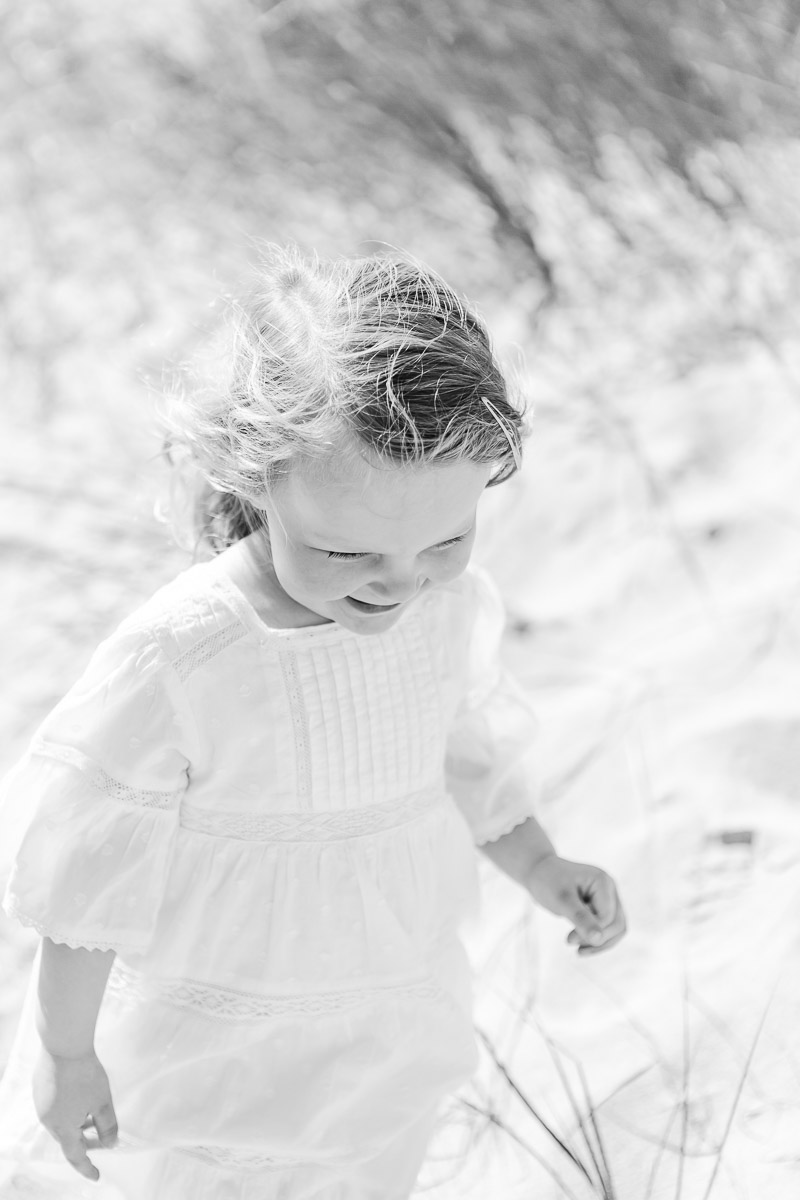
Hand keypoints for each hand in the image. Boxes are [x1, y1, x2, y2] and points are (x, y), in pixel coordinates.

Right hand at [33, 1046, 118, 1180]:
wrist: (63, 1045)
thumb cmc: (85, 1075)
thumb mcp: (103, 1102)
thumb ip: (108, 1126)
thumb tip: (110, 1143)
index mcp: (63, 1128)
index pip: (75, 1156)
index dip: (87, 1167)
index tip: (96, 1175)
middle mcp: (48, 1119)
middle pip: (68, 1139)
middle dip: (86, 1141)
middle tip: (103, 1138)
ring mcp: (41, 1103)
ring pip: (61, 1122)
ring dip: (78, 1124)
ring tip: (95, 1115)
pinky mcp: (40, 1088)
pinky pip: (55, 1107)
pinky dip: (69, 1110)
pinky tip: (81, 1097)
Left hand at [525, 854, 625, 954]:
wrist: (539, 872)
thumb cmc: (548, 881)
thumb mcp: (562, 900)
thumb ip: (581, 918)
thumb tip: (598, 939)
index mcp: (603, 882)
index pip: (607, 917)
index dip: (591, 931)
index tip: (568, 939)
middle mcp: (610, 889)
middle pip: (617, 924)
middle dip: (597, 939)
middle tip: (569, 941)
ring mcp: (608, 898)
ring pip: (617, 928)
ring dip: (600, 943)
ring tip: (578, 951)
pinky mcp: (602, 906)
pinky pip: (608, 928)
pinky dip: (597, 939)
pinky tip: (580, 945)